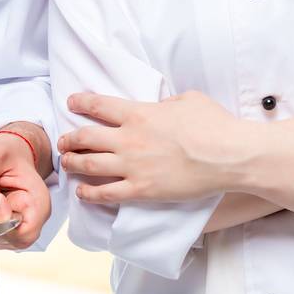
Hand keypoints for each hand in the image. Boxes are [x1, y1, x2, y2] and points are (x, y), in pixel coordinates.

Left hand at [59, 91, 247, 203]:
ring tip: (66, 163)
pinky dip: (89, 193)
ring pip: (89, 165)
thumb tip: (159, 106)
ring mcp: (133, 166)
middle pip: (85, 137)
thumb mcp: (187, 100)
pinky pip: (107, 193)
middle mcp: (129, 139)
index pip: (98, 105)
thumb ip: (166, 102)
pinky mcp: (142, 190)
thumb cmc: (214, 124)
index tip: (71, 102)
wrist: (230, 156)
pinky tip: (82, 193)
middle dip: (69, 139)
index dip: (80, 102)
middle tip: (64, 141)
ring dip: (72, 163)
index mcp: (139, 113)